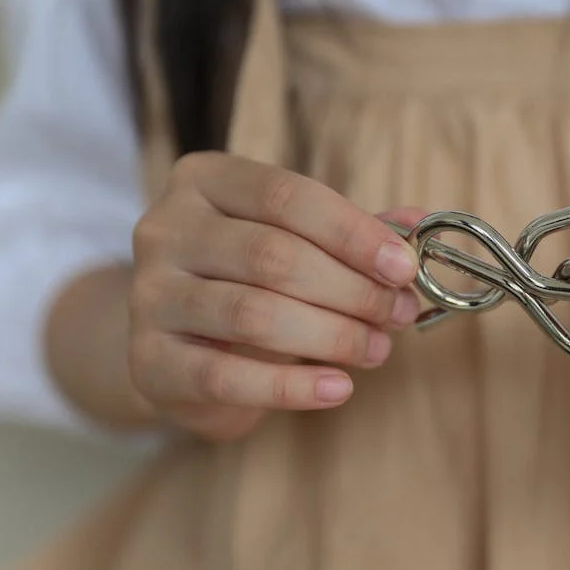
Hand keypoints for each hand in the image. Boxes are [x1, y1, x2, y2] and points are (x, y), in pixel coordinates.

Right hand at [128, 152, 424, 440]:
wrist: (177, 348)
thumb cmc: (250, 281)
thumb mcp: (300, 243)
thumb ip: (356, 231)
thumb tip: (421, 224)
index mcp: (205, 181)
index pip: (286, 195)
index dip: (352, 232)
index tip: (403, 267)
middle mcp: (165, 229)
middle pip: (272, 255)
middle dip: (351, 289)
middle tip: (397, 314)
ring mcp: (149, 296)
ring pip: (252, 313)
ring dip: (332, 335)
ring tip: (376, 350)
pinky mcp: (148, 361)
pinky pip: (227, 376)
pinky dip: (292, 386)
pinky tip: (338, 388)